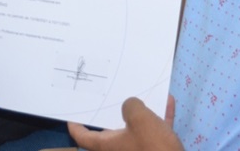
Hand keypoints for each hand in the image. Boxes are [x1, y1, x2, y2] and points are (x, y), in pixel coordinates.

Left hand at [68, 97, 182, 150]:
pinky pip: (155, 131)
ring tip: (143, 94)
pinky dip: (160, 118)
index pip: (83, 137)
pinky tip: (168, 102)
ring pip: (135, 129)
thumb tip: (130, 105)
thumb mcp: (140, 119)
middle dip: (111, 112)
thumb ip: (131, 106)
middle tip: (109, 94)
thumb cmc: (153, 148)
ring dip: (140, 112)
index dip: (75, 126)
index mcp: (108, 146)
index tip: (71, 115)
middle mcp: (119, 150)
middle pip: (109, 131)